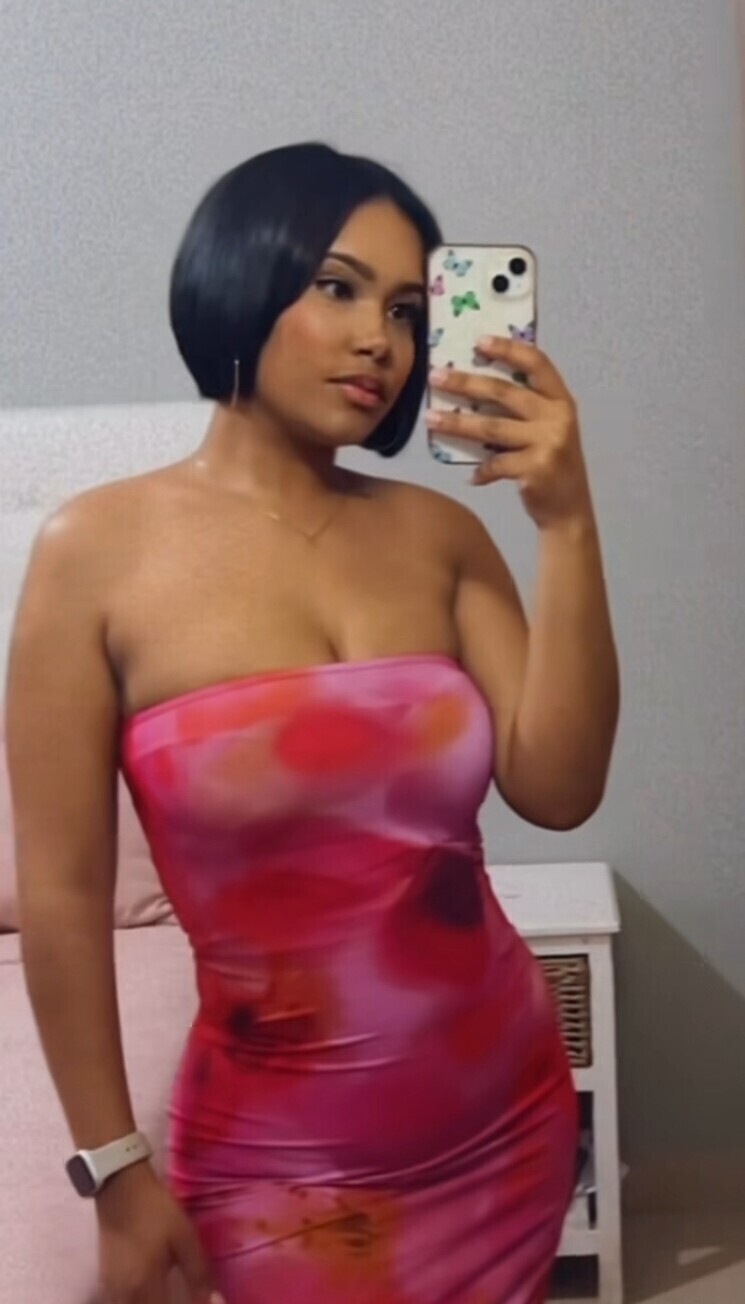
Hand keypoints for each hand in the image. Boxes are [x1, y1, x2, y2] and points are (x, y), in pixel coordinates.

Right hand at [96, 1162, 223, 1303]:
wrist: (120, 1186)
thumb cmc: (155, 1210)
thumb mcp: (184, 1237)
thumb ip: (198, 1273)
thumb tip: (215, 1301)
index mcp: (144, 1286)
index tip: (198, 1301)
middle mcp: (123, 1294)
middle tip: (180, 1296)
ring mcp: (110, 1287)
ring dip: (151, 1303)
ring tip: (167, 1294)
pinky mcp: (105, 1277)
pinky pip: (121, 1301)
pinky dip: (137, 1301)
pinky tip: (150, 1292)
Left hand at [427, 336, 593, 530]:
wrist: (570, 509)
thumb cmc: (551, 465)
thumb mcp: (548, 430)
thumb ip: (525, 409)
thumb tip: (474, 387)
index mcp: (561, 400)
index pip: (537, 363)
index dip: (508, 349)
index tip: (479, 341)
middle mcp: (558, 417)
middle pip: (504, 392)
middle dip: (466, 383)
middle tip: (436, 376)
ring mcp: (548, 442)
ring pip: (492, 427)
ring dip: (458, 423)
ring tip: (431, 418)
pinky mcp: (536, 468)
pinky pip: (496, 463)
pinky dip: (481, 471)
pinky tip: (471, 476)